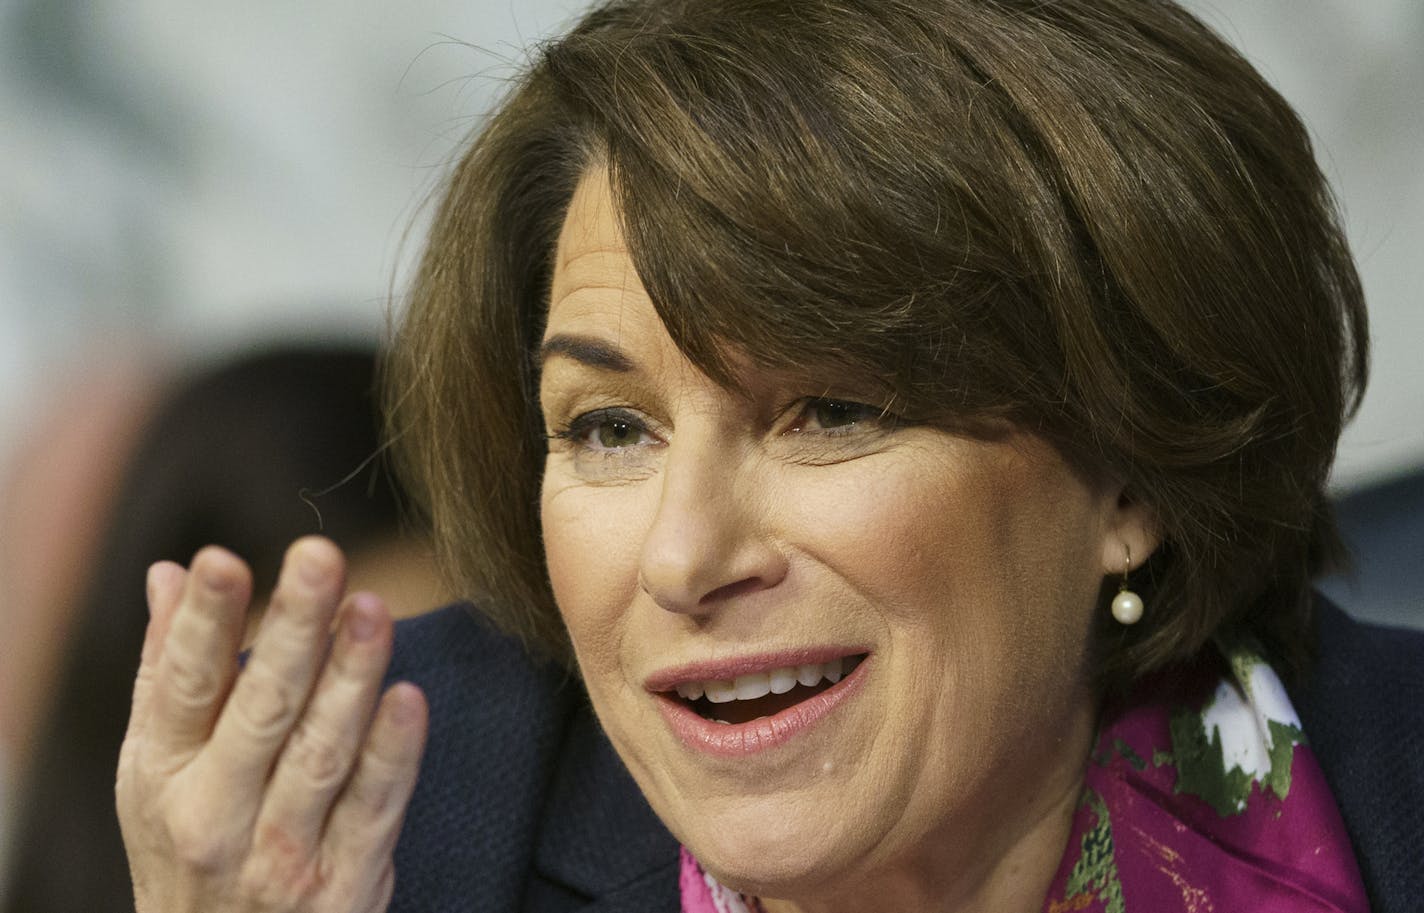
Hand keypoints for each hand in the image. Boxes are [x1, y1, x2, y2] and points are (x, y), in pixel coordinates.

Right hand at [116, 537, 427, 912]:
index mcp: (164, 775)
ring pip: (321, 753)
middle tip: (320, 557)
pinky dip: (393, 754)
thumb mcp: (155, 771)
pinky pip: (373, 808)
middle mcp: (216, 816)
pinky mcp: (343, 883)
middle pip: (260, 709)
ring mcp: (281, 854)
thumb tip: (169, 574)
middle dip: (292, 630)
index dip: (203, 622)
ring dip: (351, 677)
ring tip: (371, 609)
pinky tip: (410, 698)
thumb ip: (167, 671)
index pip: (183, 686)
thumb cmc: (190, 846)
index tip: (221, 560)